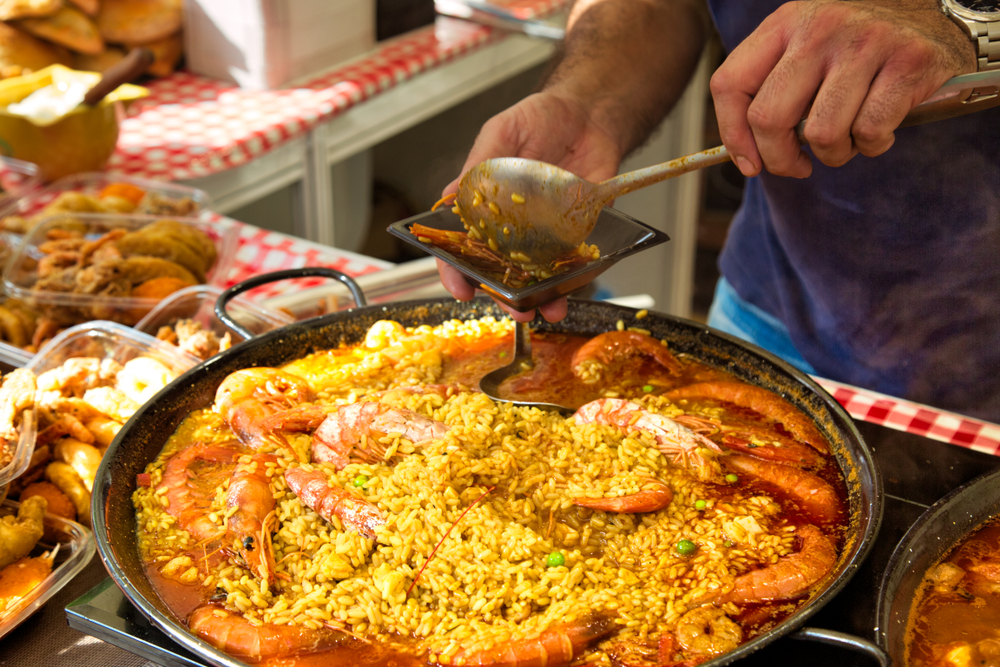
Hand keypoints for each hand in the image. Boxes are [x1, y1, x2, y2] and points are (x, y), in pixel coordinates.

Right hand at [437, 89, 622, 322]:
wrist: (588, 114)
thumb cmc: (540, 118)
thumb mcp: (502, 131)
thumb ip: (479, 163)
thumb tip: (450, 194)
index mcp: (483, 206)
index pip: (461, 245)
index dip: (455, 270)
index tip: (460, 287)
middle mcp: (510, 227)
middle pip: (499, 271)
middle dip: (503, 295)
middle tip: (511, 305)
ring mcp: (543, 233)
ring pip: (537, 276)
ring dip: (541, 296)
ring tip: (547, 306)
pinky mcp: (576, 233)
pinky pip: (573, 262)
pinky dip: (574, 279)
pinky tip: (574, 287)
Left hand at [710, 0, 975, 178]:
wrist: (935, 13)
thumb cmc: (858, 45)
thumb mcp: (805, 46)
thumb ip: (771, 87)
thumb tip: (747, 155)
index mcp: (785, 23)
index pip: (730, 84)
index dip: (733, 135)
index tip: (751, 163)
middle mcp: (820, 28)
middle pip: (769, 118)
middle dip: (780, 158)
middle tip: (798, 164)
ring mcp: (865, 43)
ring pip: (821, 134)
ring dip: (833, 154)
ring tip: (846, 140)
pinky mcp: (907, 62)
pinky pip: (870, 131)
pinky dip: (872, 145)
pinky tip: (877, 131)